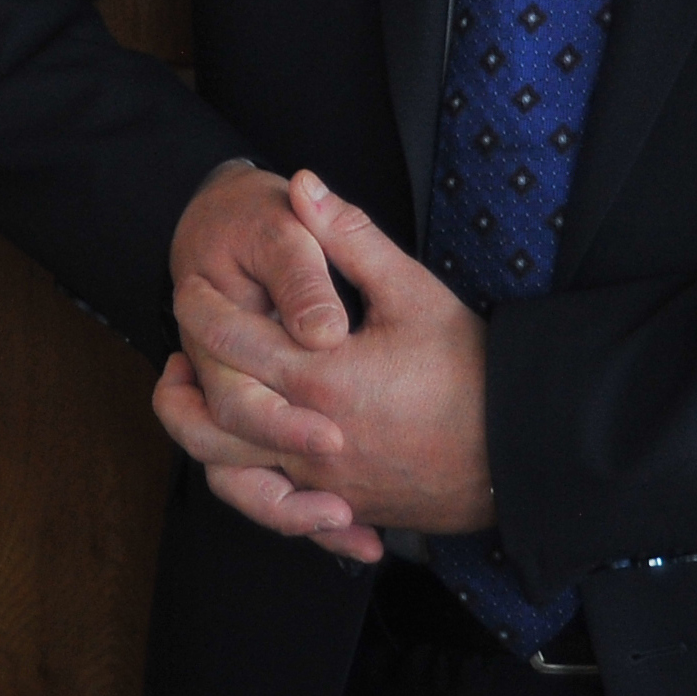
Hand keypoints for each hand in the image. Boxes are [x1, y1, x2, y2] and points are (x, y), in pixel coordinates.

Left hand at [155, 167, 493, 559]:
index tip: (188, 286)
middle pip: (213, 419)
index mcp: (322, 377)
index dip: (202, 310)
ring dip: (200, 437)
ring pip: (231, 474)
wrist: (522, 448)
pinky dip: (250, 490)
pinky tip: (248, 462)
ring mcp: (325, 483)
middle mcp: (311, 438)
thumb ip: (349, 237)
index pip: (233, 342)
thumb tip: (303, 184)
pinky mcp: (344, 507)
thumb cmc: (470, 367)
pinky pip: (276, 511)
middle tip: (174, 347)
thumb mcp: (413, 290)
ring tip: (192, 400)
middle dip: (183, 382)